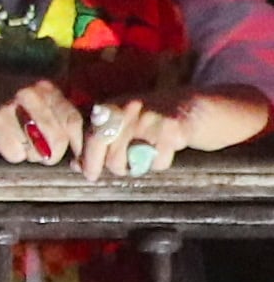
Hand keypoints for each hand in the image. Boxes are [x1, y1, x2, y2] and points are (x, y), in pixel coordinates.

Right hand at [0, 75, 84, 166]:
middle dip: (54, 155)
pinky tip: (3, 142)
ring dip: (30, 155)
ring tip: (19, 142)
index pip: (73, 120)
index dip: (78, 143)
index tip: (78, 158)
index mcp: (46, 88)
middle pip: (58, 138)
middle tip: (45, 157)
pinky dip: (12, 154)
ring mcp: (10, 107)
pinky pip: (15, 153)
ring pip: (37, 149)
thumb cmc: (6, 101)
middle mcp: (30, 94)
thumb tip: (80, 150)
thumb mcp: (34, 98)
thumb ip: (56, 115)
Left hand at [76, 89, 203, 179]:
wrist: (204, 106)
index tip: (90, 175)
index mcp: (113, 106)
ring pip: (131, 160)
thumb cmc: (160, 118)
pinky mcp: (172, 129)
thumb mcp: (127, 122)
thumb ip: (103, 140)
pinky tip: (167, 151)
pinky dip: (161, 163)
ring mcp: (149, 118)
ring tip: (148, 156)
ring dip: (139, 166)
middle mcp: (128, 109)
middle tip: (125, 169)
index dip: (88, 160)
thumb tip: (76, 165)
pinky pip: (157, 161)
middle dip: (116, 167)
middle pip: (109, 153)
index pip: (91, 137)